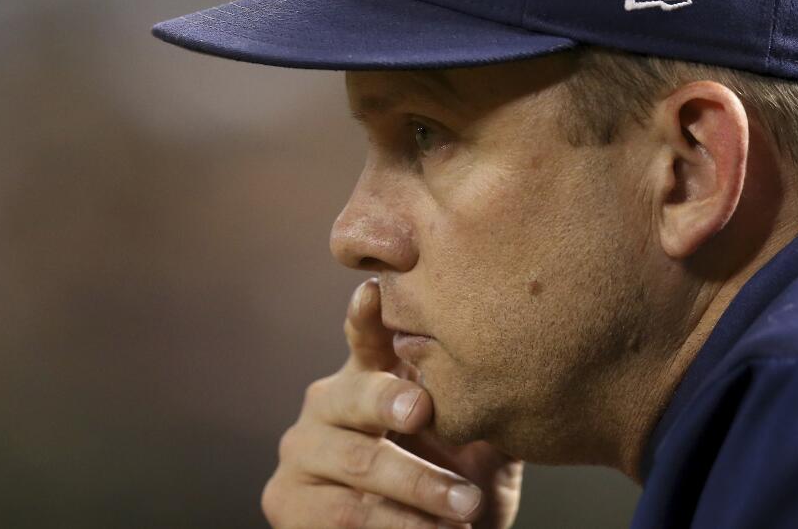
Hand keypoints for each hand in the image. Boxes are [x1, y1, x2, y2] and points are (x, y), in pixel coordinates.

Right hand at [262, 279, 523, 528]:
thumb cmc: (454, 483)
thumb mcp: (475, 442)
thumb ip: (480, 406)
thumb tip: (511, 371)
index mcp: (371, 376)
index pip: (366, 336)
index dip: (367, 315)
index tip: (374, 291)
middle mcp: (328, 403)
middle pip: (356, 394)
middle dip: (390, 401)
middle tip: (423, 409)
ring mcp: (301, 450)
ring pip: (359, 461)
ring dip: (418, 486)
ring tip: (467, 505)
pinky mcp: (287, 500)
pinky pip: (345, 513)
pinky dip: (397, 525)